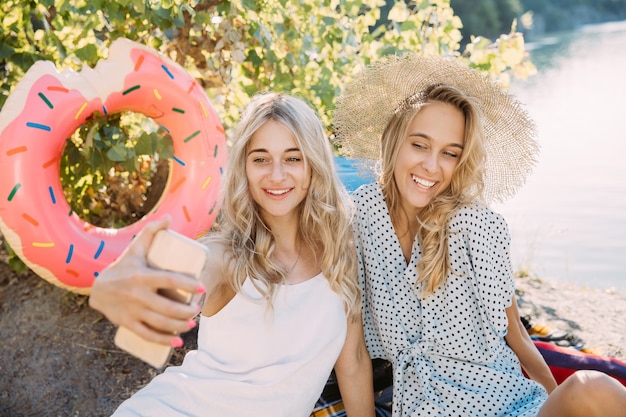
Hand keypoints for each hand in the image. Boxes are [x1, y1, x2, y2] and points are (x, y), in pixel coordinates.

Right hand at [89, 217, 204, 345]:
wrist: (97, 289)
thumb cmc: (124, 267)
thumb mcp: (136, 248)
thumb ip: (151, 232)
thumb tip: (169, 217)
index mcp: (142, 276)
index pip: (169, 280)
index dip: (188, 284)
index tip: (202, 288)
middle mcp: (137, 295)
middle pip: (167, 307)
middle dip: (187, 312)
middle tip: (197, 311)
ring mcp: (132, 311)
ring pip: (160, 322)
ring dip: (179, 326)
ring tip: (192, 324)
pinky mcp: (128, 323)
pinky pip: (147, 334)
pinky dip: (163, 340)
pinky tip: (178, 341)